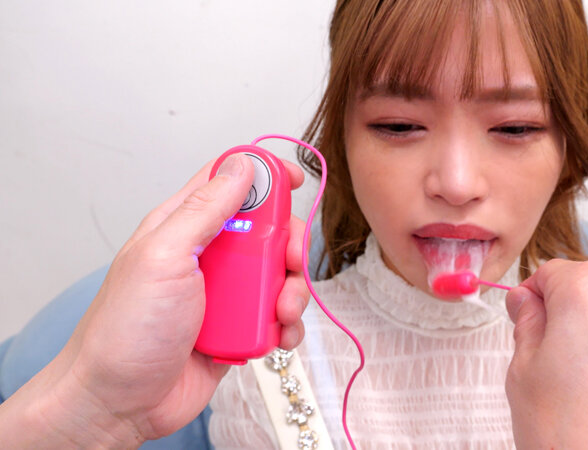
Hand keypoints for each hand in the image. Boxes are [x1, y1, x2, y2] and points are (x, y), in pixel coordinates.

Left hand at [0, 154, 309, 446]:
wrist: (120, 403)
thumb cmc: (125, 330)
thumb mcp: (164, 257)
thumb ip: (205, 210)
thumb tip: (241, 166)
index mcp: (184, 227)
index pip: (229, 181)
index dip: (265, 173)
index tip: (295, 180)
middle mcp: (208, 255)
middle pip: (267, 229)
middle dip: (288, 244)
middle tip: (288, 261)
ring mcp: (225, 293)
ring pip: (279, 275)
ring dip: (291, 291)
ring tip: (280, 312)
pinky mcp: (238, 327)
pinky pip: (277, 316)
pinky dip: (286, 325)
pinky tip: (277, 335)